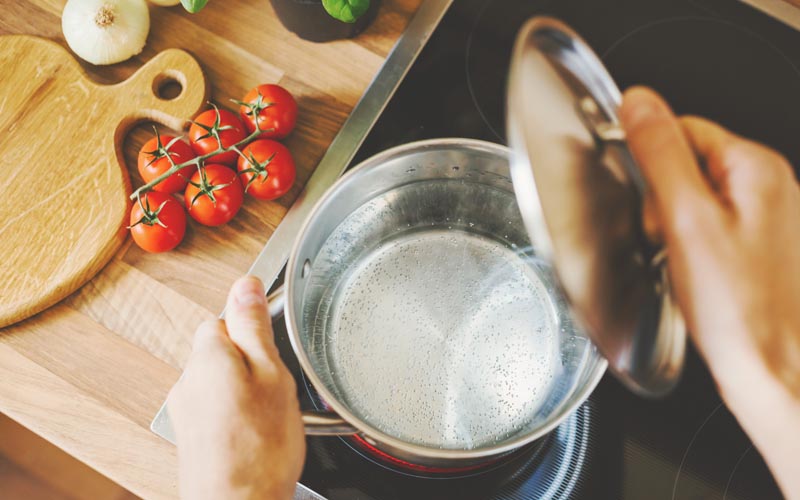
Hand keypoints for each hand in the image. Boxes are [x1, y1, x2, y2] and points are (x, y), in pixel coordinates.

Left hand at [168, 276, 305, 499]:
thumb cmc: (259, 450)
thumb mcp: (272, 374)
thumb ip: (254, 326)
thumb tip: (245, 284)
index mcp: (208, 355)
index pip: (226, 315)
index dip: (255, 330)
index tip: (274, 349)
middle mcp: (188, 378)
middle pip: (223, 348)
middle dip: (251, 361)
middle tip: (278, 387)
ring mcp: (186, 408)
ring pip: (222, 379)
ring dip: (244, 389)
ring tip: (269, 415)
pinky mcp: (191, 434)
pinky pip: (217, 406)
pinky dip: (236, 413)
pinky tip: (256, 434)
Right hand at [620, 87, 799, 498]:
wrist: (775, 371)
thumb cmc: (741, 309)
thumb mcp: (687, 221)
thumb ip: (661, 154)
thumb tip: (638, 102)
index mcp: (756, 167)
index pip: (682, 129)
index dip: (652, 165)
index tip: (650, 203)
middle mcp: (769, 187)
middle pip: (687, 165)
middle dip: (663, 202)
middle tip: (668, 241)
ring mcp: (767, 219)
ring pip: (694, 201)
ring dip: (674, 229)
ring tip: (685, 265)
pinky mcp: (759, 248)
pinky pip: (708, 231)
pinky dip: (691, 249)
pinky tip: (697, 276)